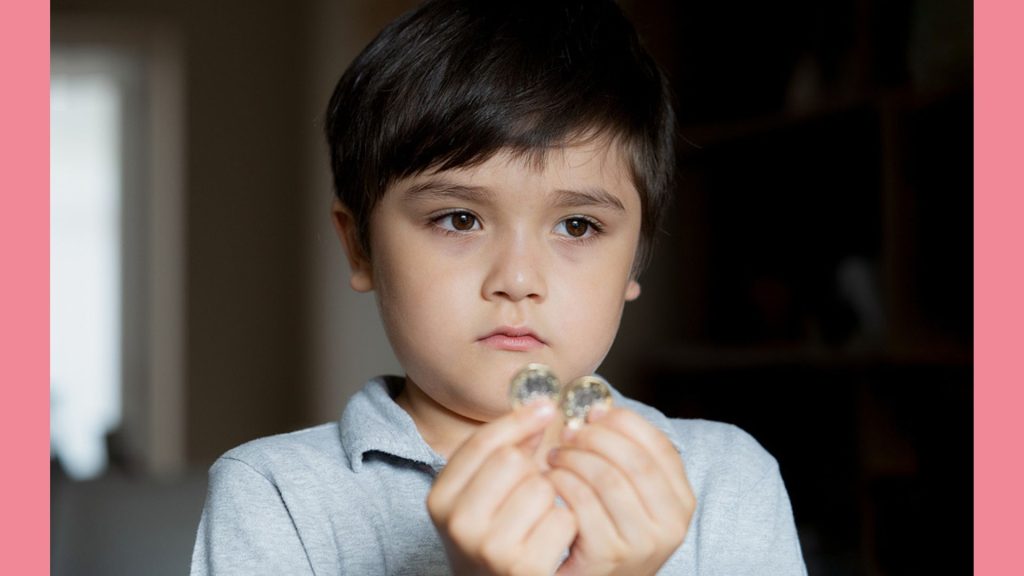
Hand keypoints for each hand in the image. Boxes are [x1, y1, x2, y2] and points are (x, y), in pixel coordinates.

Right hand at [427, 400, 578, 574]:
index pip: (482, 442)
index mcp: (440, 499)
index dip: (519, 419)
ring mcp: (492, 549)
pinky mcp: (526, 569)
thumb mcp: (476, 495)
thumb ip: (502, 451)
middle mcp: (460, 524)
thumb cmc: (489, 537)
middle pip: (514, 460)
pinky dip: (566, 525)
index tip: (546, 407)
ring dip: (551, 498)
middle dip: (531, 469)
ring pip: (543, 487)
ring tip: (537, 518)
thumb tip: (541, 409)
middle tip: (527, 491)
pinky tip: (551, 539)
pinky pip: (564, 518)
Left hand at [547, 407, 695, 575]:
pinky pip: (583, 502)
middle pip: (633, 459)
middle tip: (569, 434)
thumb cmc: (607, 532)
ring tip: (556, 457)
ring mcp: (642, 543)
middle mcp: (670, 525)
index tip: (593, 413)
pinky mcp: (610, 555)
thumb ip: (625, 456)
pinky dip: (562, 483)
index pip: (658, 446)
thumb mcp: (631, 495)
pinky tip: (550, 481)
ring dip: (574, 458)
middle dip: (595, 438)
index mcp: (681, 501)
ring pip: (607, 477)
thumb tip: (598, 411)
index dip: (623, 422)